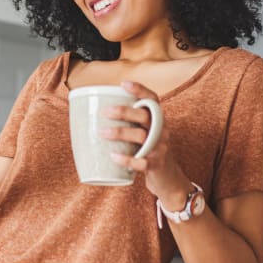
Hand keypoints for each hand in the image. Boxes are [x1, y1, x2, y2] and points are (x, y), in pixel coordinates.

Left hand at [101, 81, 191, 207]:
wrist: (168, 178)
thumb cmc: (149, 151)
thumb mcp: (145, 134)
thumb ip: (130, 124)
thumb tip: (93, 116)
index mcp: (158, 120)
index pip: (153, 99)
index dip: (140, 90)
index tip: (123, 84)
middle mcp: (162, 130)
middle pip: (145, 116)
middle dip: (124, 112)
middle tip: (105, 112)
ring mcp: (160, 147)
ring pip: (142, 136)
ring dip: (120, 133)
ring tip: (102, 133)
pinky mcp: (157, 164)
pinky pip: (142, 161)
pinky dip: (127, 159)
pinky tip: (114, 157)